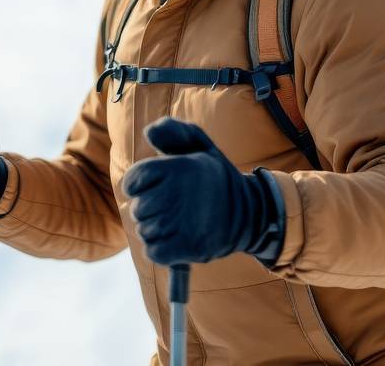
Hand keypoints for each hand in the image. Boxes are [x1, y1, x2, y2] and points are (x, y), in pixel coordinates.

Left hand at [122, 117, 280, 264]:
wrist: (252, 212)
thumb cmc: (214, 177)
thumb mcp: (199, 145)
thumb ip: (172, 131)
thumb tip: (148, 132)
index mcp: (180, 168)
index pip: (133, 180)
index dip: (136, 185)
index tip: (151, 186)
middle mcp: (180, 194)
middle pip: (138, 209)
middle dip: (148, 208)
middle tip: (169, 205)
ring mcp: (185, 222)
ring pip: (145, 231)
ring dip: (155, 229)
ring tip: (176, 221)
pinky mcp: (190, 247)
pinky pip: (154, 252)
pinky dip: (159, 249)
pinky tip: (174, 239)